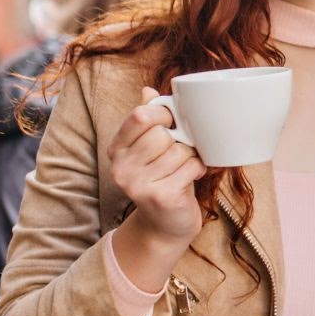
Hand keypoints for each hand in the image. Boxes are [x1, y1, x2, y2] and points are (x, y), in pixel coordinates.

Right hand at [107, 86, 207, 273]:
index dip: (164, 113)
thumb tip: (148, 90)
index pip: (140, 116)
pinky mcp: (159, 197)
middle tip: (181, 151)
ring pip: (178, 150)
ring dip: (190, 156)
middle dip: (180, 139)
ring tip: (185, 166)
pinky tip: (191, 177)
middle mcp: (121, 167)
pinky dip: (197, 169)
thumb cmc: (163, 179)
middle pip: (162, 134)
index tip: (174, 121)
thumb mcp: (151, 149)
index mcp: (116, 149)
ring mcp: (138, 184)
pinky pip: (190, 167)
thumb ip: (148, 120)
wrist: (166, 225)